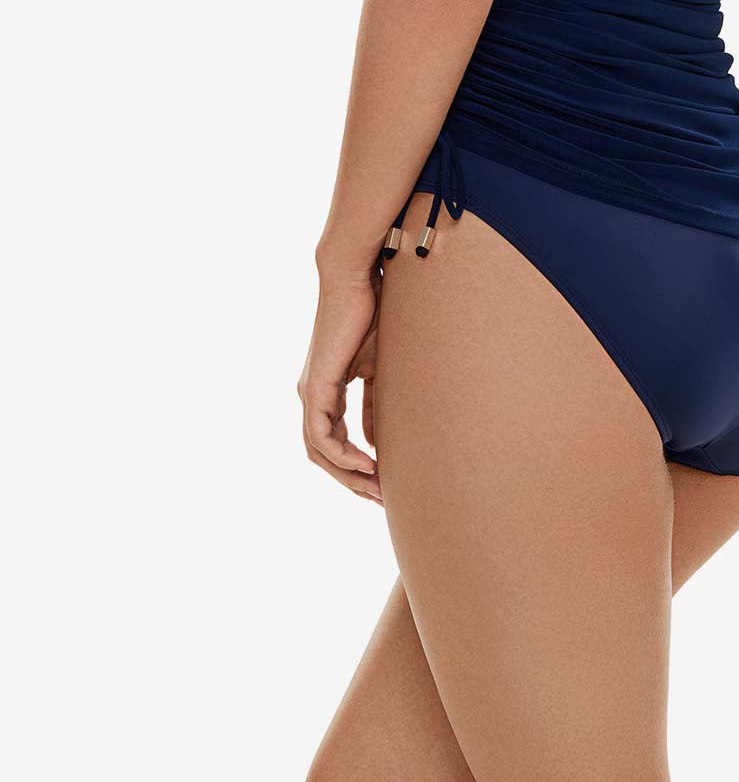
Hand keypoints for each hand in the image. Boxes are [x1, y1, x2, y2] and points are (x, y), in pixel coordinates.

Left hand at [297, 269, 383, 504]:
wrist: (355, 282)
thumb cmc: (371, 317)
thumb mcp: (378, 369)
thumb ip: (375, 404)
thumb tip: (376, 443)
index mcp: (325, 393)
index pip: (334, 443)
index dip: (357, 468)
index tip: (385, 484)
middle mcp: (311, 397)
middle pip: (323, 457)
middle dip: (353, 482)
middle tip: (382, 500)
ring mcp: (310, 394)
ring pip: (319, 452)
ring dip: (348, 476)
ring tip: (378, 489)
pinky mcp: (315, 387)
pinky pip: (321, 436)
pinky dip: (343, 455)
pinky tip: (369, 464)